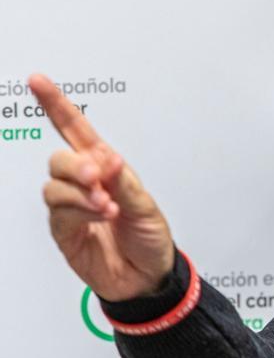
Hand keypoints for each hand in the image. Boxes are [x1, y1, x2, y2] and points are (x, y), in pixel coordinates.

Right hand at [31, 74, 174, 300]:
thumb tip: (106, 158)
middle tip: (97, 175)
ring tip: (107, 205)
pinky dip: (81, 210)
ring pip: (54, 186)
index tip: (39, 81)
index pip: (77, 131)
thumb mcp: (146, 206)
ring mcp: (71, 208)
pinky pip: (60, 213)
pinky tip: (101, 214)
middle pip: (59, 159)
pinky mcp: (64, 232)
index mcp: (106, 168)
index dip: (57, 106)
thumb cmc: (150, 237)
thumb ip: (124, 182)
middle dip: (75, 164)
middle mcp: (84, 184)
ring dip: (80, 192)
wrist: (149, 276)